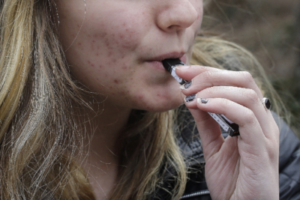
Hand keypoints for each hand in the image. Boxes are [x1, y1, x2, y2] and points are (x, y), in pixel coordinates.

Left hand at [176, 65, 279, 199]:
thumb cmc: (231, 182)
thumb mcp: (213, 146)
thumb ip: (206, 122)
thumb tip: (192, 98)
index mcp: (251, 118)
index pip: (234, 82)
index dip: (208, 72)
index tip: (182, 71)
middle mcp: (261, 121)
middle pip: (243, 80)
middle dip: (210, 74)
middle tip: (184, 80)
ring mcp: (264, 134)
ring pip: (245, 93)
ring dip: (213, 89)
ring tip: (190, 95)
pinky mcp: (262, 148)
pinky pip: (245, 116)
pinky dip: (221, 105)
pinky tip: (200, 106)